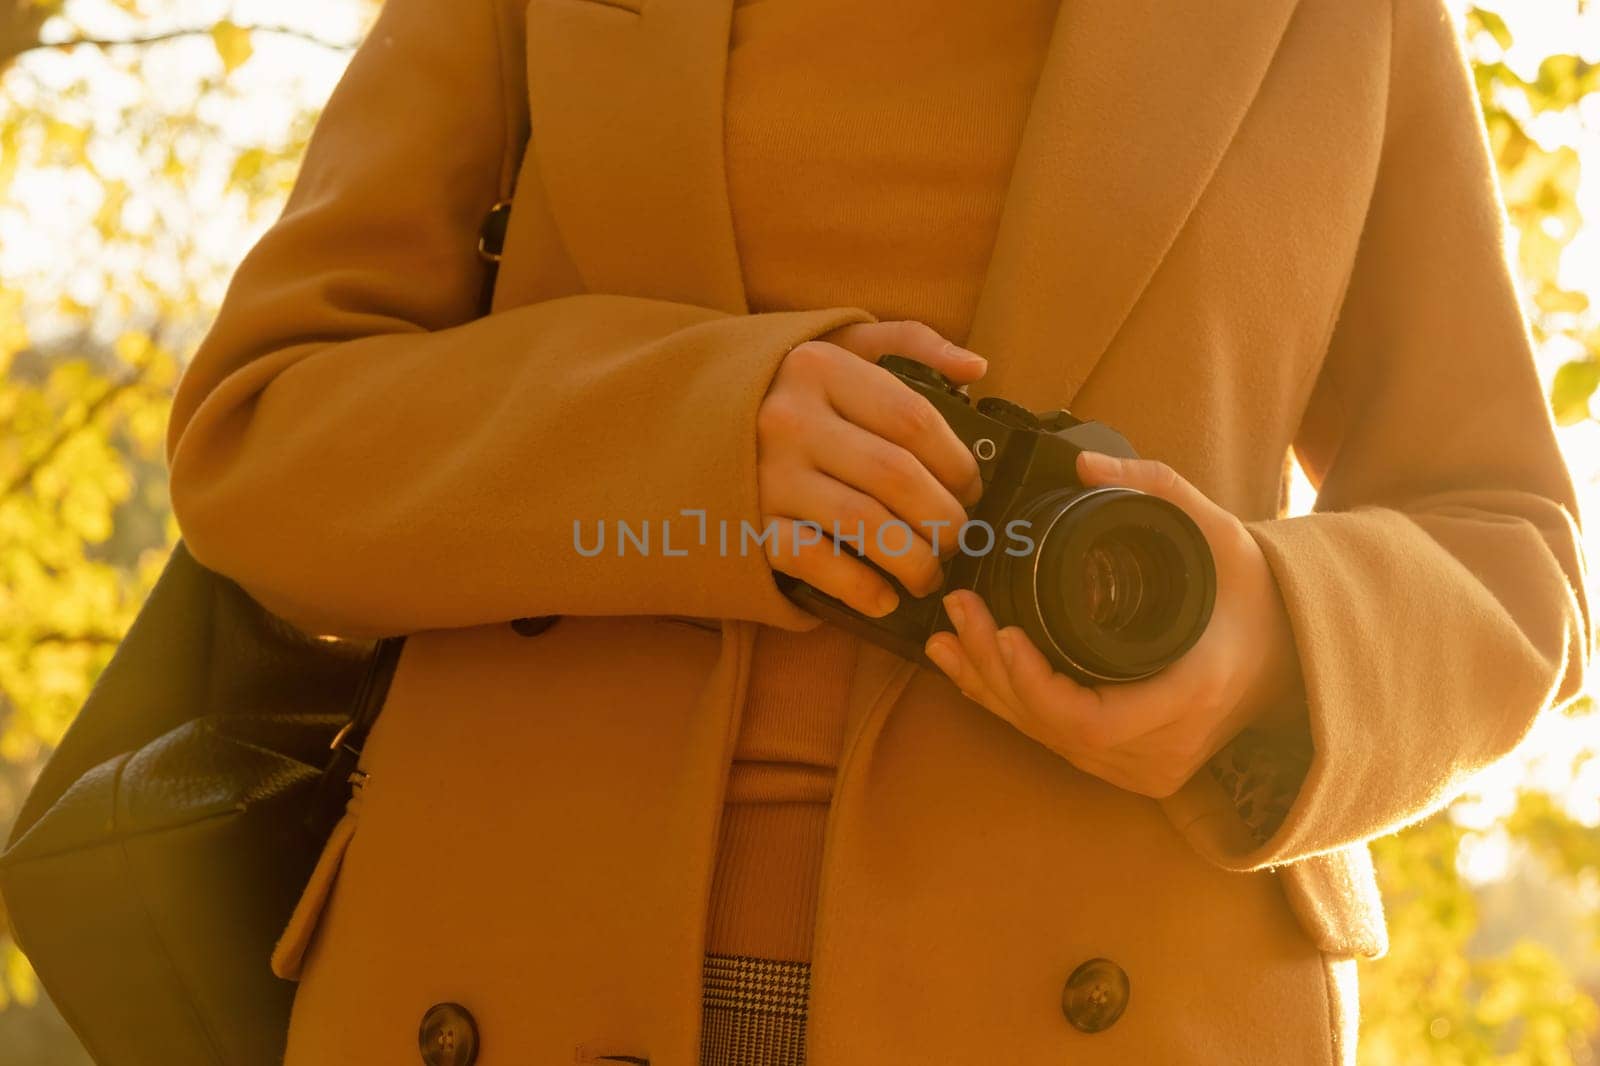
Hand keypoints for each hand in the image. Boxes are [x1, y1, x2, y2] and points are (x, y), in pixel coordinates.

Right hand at [757, 320, 986, 617]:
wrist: (686, 420)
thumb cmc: (787, 385)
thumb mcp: (840, 342)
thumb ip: (910, 343)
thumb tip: (976, 366)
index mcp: (820, 368)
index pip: (913, 420)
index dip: (958, 463)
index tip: (971, 489)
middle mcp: (789, 419)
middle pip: (897, 476)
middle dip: (944, 519)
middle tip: (957, 538)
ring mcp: (766, 475)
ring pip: (864, 524)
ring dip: (913, 560)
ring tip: (929, 572)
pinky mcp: (749, 525)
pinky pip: (814, 561)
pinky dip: (859, 588)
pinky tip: (884, 598)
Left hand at [922, 451, 1306, 798]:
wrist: (1298, 656)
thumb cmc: (1257, 596)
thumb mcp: (1219, 531)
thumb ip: (1157, 489)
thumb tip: (1085, 465)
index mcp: (1191, 694)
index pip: (1090, 717)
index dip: (1032, 683)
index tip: (1001, 630)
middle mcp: (1168, 745)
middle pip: (1056, 728)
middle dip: (992, 671)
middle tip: (957, 611)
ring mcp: (1150, 766)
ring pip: (1050, 740)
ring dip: (991, 690)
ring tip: (945, 640)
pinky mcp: (1134, 769)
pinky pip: (1061, 744)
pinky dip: (1014, 707)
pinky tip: (972, 673)